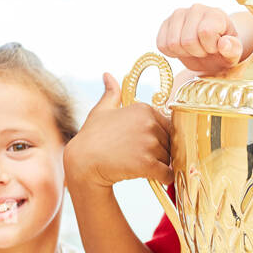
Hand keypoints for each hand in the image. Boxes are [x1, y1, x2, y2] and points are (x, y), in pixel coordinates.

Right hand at [63, 73, 171, 188]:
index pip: (168, 127)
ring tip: (139, 166)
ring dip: (160, 165)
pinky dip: (164, 178)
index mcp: (144, 109)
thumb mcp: (101, 111)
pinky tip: (154, 178)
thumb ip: (111, 94)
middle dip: (160, 153)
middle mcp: (149, 123)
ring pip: (169, 159)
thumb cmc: (91, 137)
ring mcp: (148, 143)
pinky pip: (167, 174)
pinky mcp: (147, 163)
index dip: (158, 139)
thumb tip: (108, 75)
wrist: (82, 163)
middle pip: (170, 143)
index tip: (142, 145)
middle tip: (139, 157)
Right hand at [156, 3, 243, 74]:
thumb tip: (224, 44)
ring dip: (184, 53)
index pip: (205, 32)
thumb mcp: (233, 54)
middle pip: (187, 41)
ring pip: (173, 43)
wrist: (212, 50)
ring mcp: (178, 14)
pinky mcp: (165, 23)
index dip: (210, 47)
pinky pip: (161, 45)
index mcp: (216, 14)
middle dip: (197, 52)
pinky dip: (172, 53)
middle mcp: (196, 8)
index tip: (216, 48)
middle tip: (205, 50)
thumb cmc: (224, 51)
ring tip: (195, 49)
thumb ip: (233, 49)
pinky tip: (183, 49)